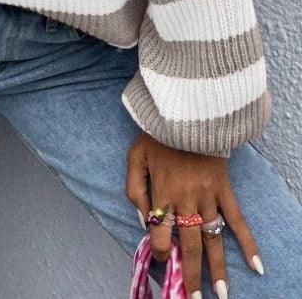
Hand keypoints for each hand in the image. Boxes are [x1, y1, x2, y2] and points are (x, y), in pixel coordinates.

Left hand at [126, 132, 264, 297]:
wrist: (185, 111)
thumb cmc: (156, 134)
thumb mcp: (134, 157)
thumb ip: (134, 189)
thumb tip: (143, 219)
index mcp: (162, 191)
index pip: (160, 232)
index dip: (160, 250)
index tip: (162, 261)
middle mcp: (186, 198)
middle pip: (188, 243)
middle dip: (190, 273)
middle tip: (194, 296)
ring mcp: (208, 195)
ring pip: (212, 238)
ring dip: (217, 267)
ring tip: (220, 292)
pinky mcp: (224, 189)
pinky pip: (237, 219)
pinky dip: (247, 242)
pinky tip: (256, 265)